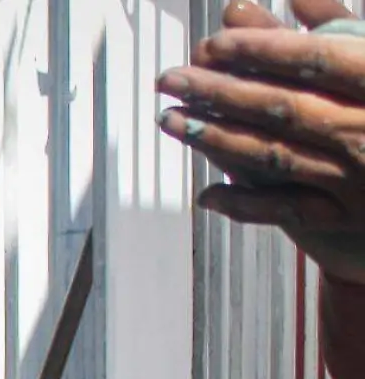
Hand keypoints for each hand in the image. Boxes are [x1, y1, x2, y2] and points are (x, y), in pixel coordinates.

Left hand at [156, 0, 364, 284]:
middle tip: (169, 77)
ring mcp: (358, 178)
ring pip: (275, 156)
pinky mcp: (349, 217)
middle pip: (283, 107)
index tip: (212, 41)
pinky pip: (288, 211)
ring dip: (215, 138)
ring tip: (169, 119)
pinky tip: (205, 193)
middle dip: (219, 91)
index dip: (261, 49)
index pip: (316, 60)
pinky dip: (244, 203)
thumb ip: (342, 26)